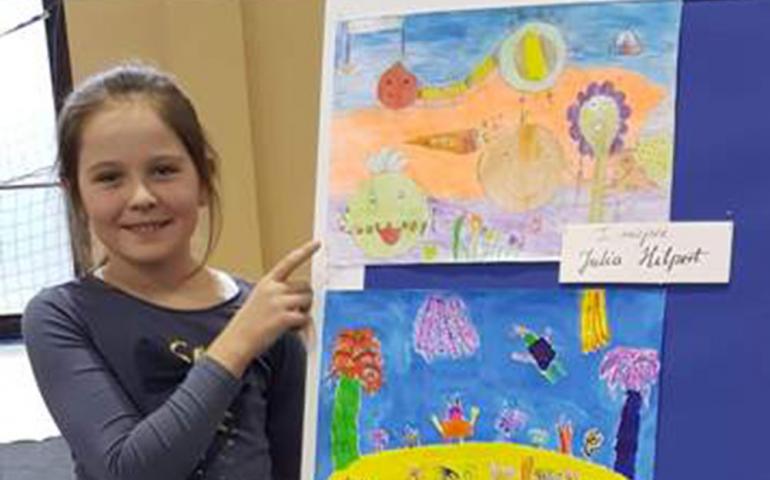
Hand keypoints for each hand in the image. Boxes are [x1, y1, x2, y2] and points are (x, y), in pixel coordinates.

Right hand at [206, 240, 320, 376]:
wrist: (237, 341)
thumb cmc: (249, 323)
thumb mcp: (259, 298)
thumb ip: (278, 292)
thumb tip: (303, 295)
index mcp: (267, 282)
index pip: (289, 261)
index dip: (305, 251)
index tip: (318, 243)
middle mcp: (273, 288)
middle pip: (305, 286)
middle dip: (306, 298)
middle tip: (296, 310)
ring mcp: (279, 302)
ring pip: (308, 300)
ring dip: (305, 311)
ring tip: (290, 321)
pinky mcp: (284, 318)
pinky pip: (305, 318)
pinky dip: (302, 326)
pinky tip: (289, 330)